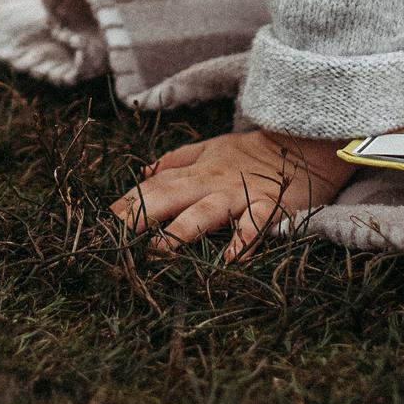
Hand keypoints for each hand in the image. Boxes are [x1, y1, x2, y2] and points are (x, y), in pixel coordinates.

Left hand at [110, 128, 354, 260]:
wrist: (302, 143)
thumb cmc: (252, 154)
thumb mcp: (211, 149)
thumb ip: (177, 161)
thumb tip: (143, 173)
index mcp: (195, 171)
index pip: (153, 186)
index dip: (126, 203)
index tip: (100, 223)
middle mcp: (211, 182)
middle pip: (169, 196)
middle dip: (140, 215)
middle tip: (114, 238)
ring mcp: (239, 194)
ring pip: (205, 211)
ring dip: (181, 230)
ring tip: (159, 249)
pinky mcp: (269, 205)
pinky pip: (254, 224)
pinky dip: (243, 241)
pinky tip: (231, 260)